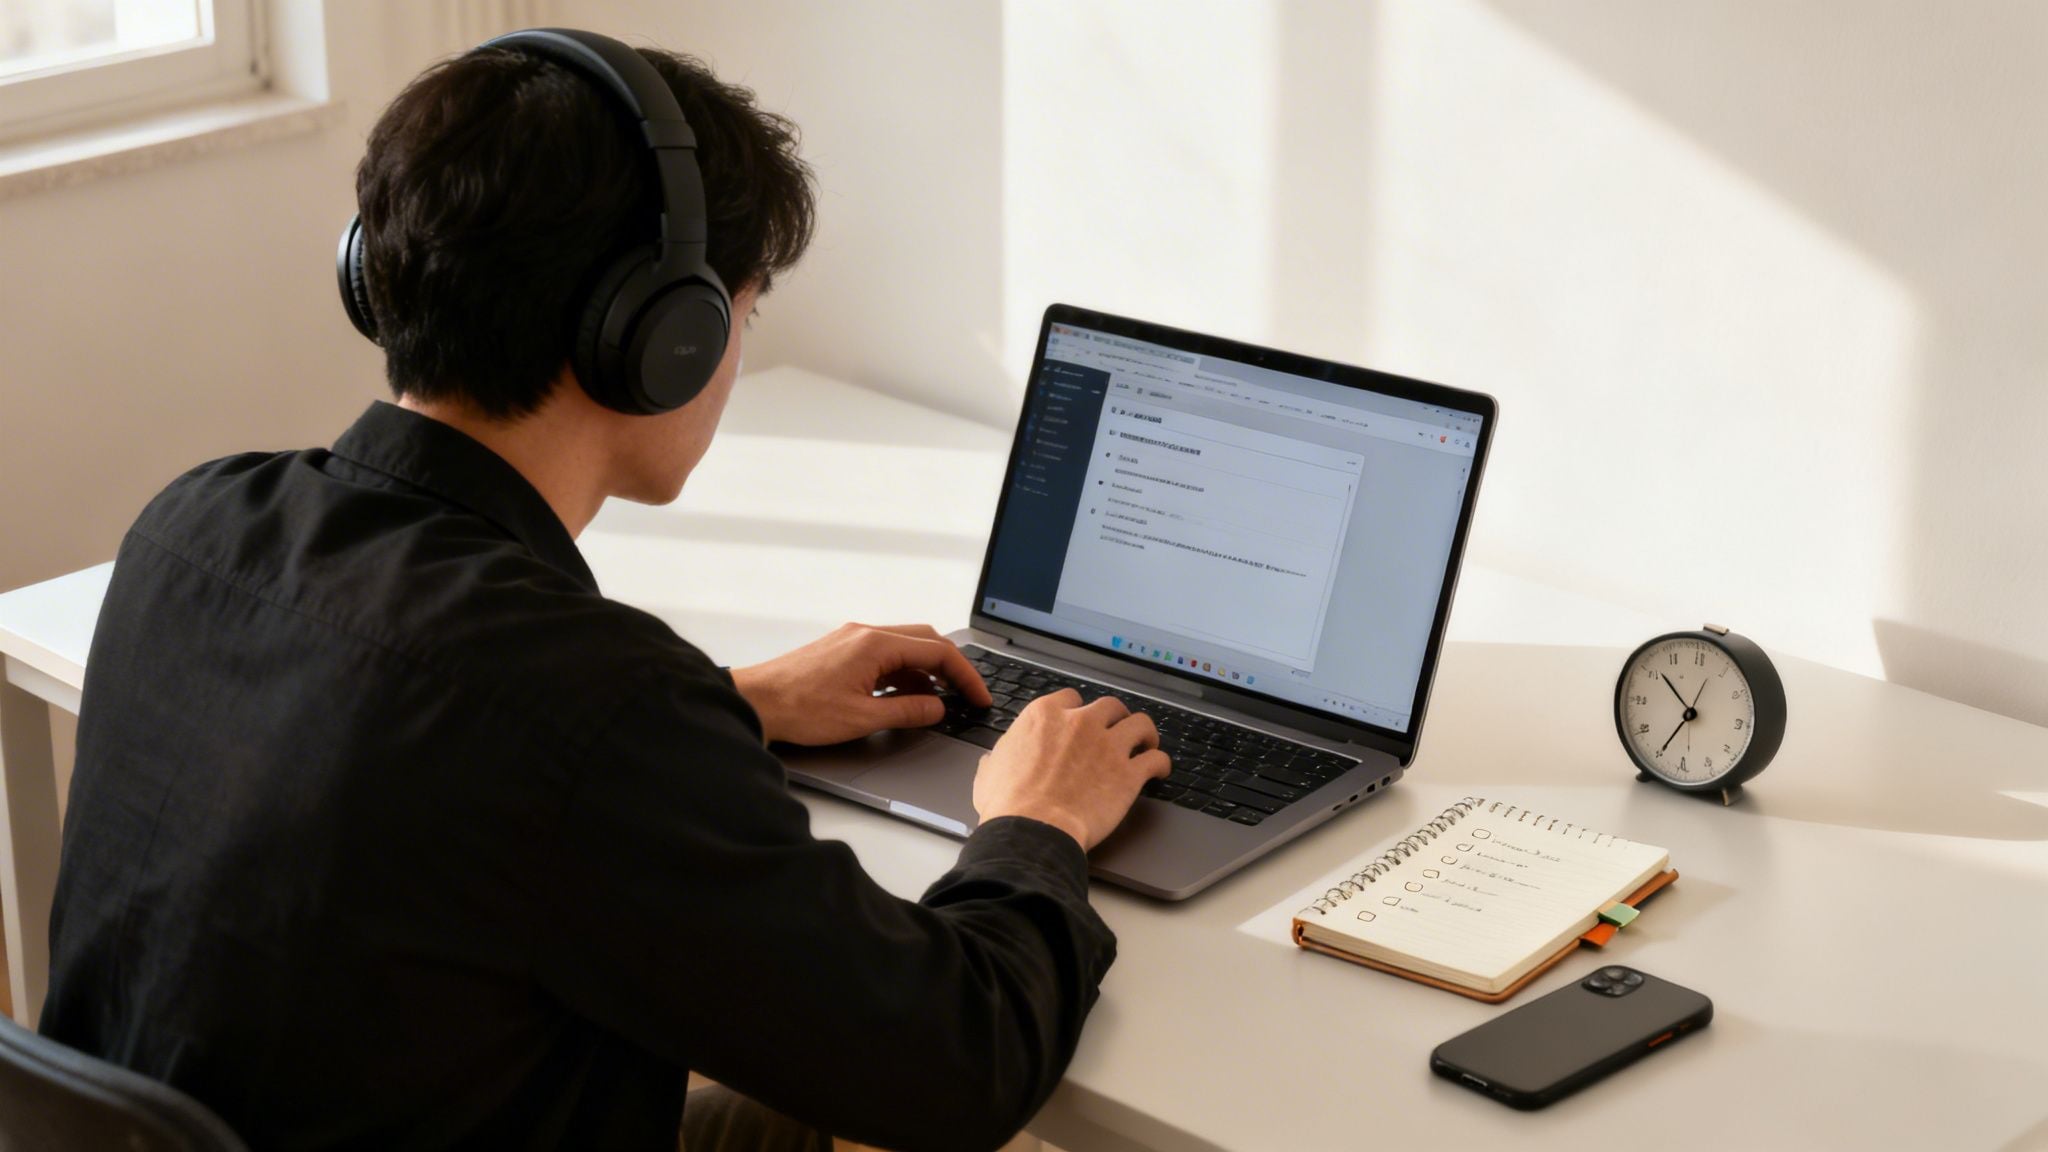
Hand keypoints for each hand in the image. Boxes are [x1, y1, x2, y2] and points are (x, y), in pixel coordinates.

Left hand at [730, 623, 991, 745]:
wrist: (755, 702)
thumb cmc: (799, 709)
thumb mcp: (863, 718)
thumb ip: (908, 711)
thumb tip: (937, 708)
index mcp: (875, 644)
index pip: (938, 651)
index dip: (965, 676)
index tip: (978, 697)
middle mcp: (865, 633)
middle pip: (925, 640)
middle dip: (950, 667)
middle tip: (964, 695)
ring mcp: (852, 639)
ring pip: (904, 646)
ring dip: (924, 671)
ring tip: (934, 703)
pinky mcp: (840, 650)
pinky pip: (883, 654)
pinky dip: (901, 672)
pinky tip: (902, 697)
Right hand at [972, 690, 1170, 850]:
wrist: (1033, 830)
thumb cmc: (1009, 805)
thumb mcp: (990, 772)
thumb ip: (1000, 757)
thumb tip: (995, 758)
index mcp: (1045, 716)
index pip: (1071, 698)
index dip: (1078, 711)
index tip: (1081, 721)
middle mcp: (1080, 722)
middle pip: (1110, 706)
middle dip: (1116, 718)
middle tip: (1117, 731)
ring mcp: (1108, 746)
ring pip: (1141, 724)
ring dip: (1145, 734)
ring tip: (1147, 743)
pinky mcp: (1128, 773)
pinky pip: (1156, 759)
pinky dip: (1161, 764)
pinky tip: (1160, 770)